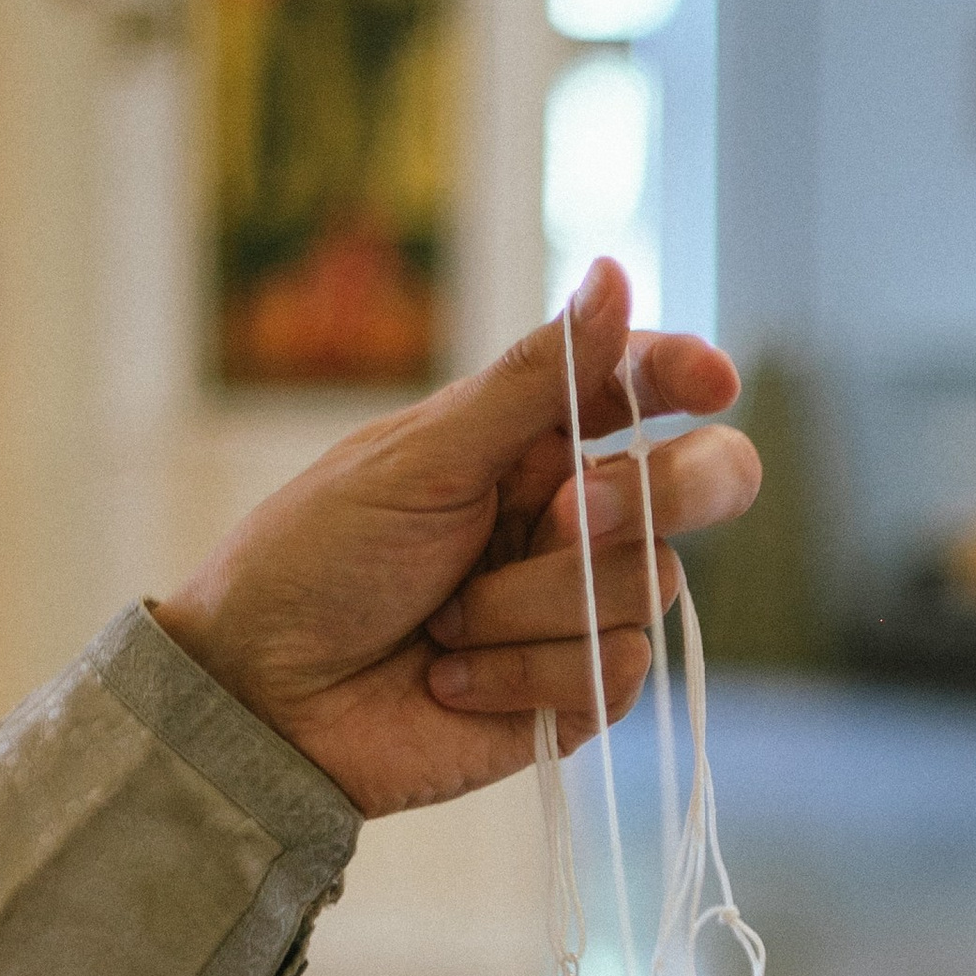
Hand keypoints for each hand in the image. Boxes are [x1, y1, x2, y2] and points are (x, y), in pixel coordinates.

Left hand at [148, 257, 760, 815]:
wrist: (264, 700)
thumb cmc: (317, 561)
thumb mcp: (420, 456)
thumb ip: (532, 379)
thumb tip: (612, 275)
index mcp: (529, 445)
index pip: (635, 392)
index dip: (682, 378)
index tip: (710, 382)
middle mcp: (569, 522)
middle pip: (691, 486)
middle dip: (650, 497)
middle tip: (570, 516)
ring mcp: (578, 610)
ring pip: (645, 586)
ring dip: (530, 606)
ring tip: (444, 623)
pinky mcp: (578, 694)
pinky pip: (616, 670)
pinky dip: (525, 673)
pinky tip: (454, 679)